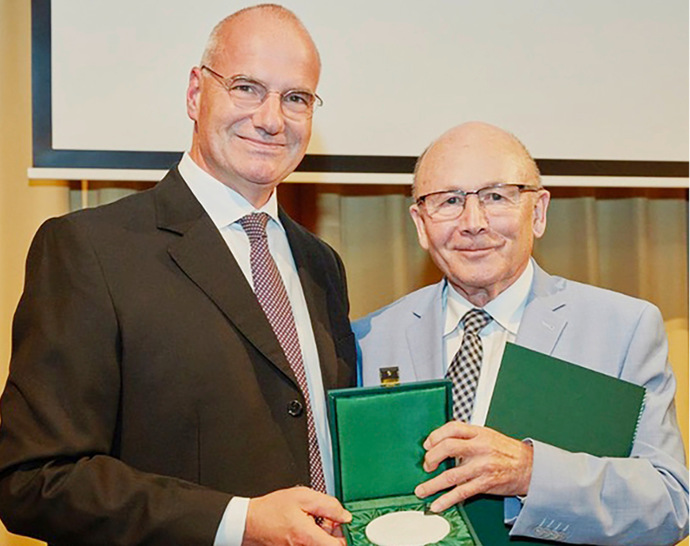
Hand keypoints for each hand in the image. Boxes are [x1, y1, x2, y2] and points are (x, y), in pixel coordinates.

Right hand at [243, 486, 351, 544]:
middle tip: (328, 521)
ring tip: (313, 524)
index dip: (344, 534)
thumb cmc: (271, 510)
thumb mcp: (302, 497)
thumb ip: (328, 505)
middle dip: (333, 535)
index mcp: (307, 537)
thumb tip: (344, 516)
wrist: (249, 523)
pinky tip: (306, 530)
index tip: (342, 524)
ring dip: (322, 538)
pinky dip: (312, 540)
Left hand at [414, 421, 532, 512]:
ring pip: (451, 475)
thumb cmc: (507, 451)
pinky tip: (438, 503)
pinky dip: (447, 499)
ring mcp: (482, 466)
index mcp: (479, 433)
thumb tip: (443, 442)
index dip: (435, 435)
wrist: (530, 467)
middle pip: (447, 448)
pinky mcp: (485, 484)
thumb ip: (467, 437)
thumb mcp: (488, 435)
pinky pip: (462, 492)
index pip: (452, 428)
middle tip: (426, 465)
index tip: (427, 445)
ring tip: (421, 490)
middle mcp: (479, 447)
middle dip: (431, 458)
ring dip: (432, 485)